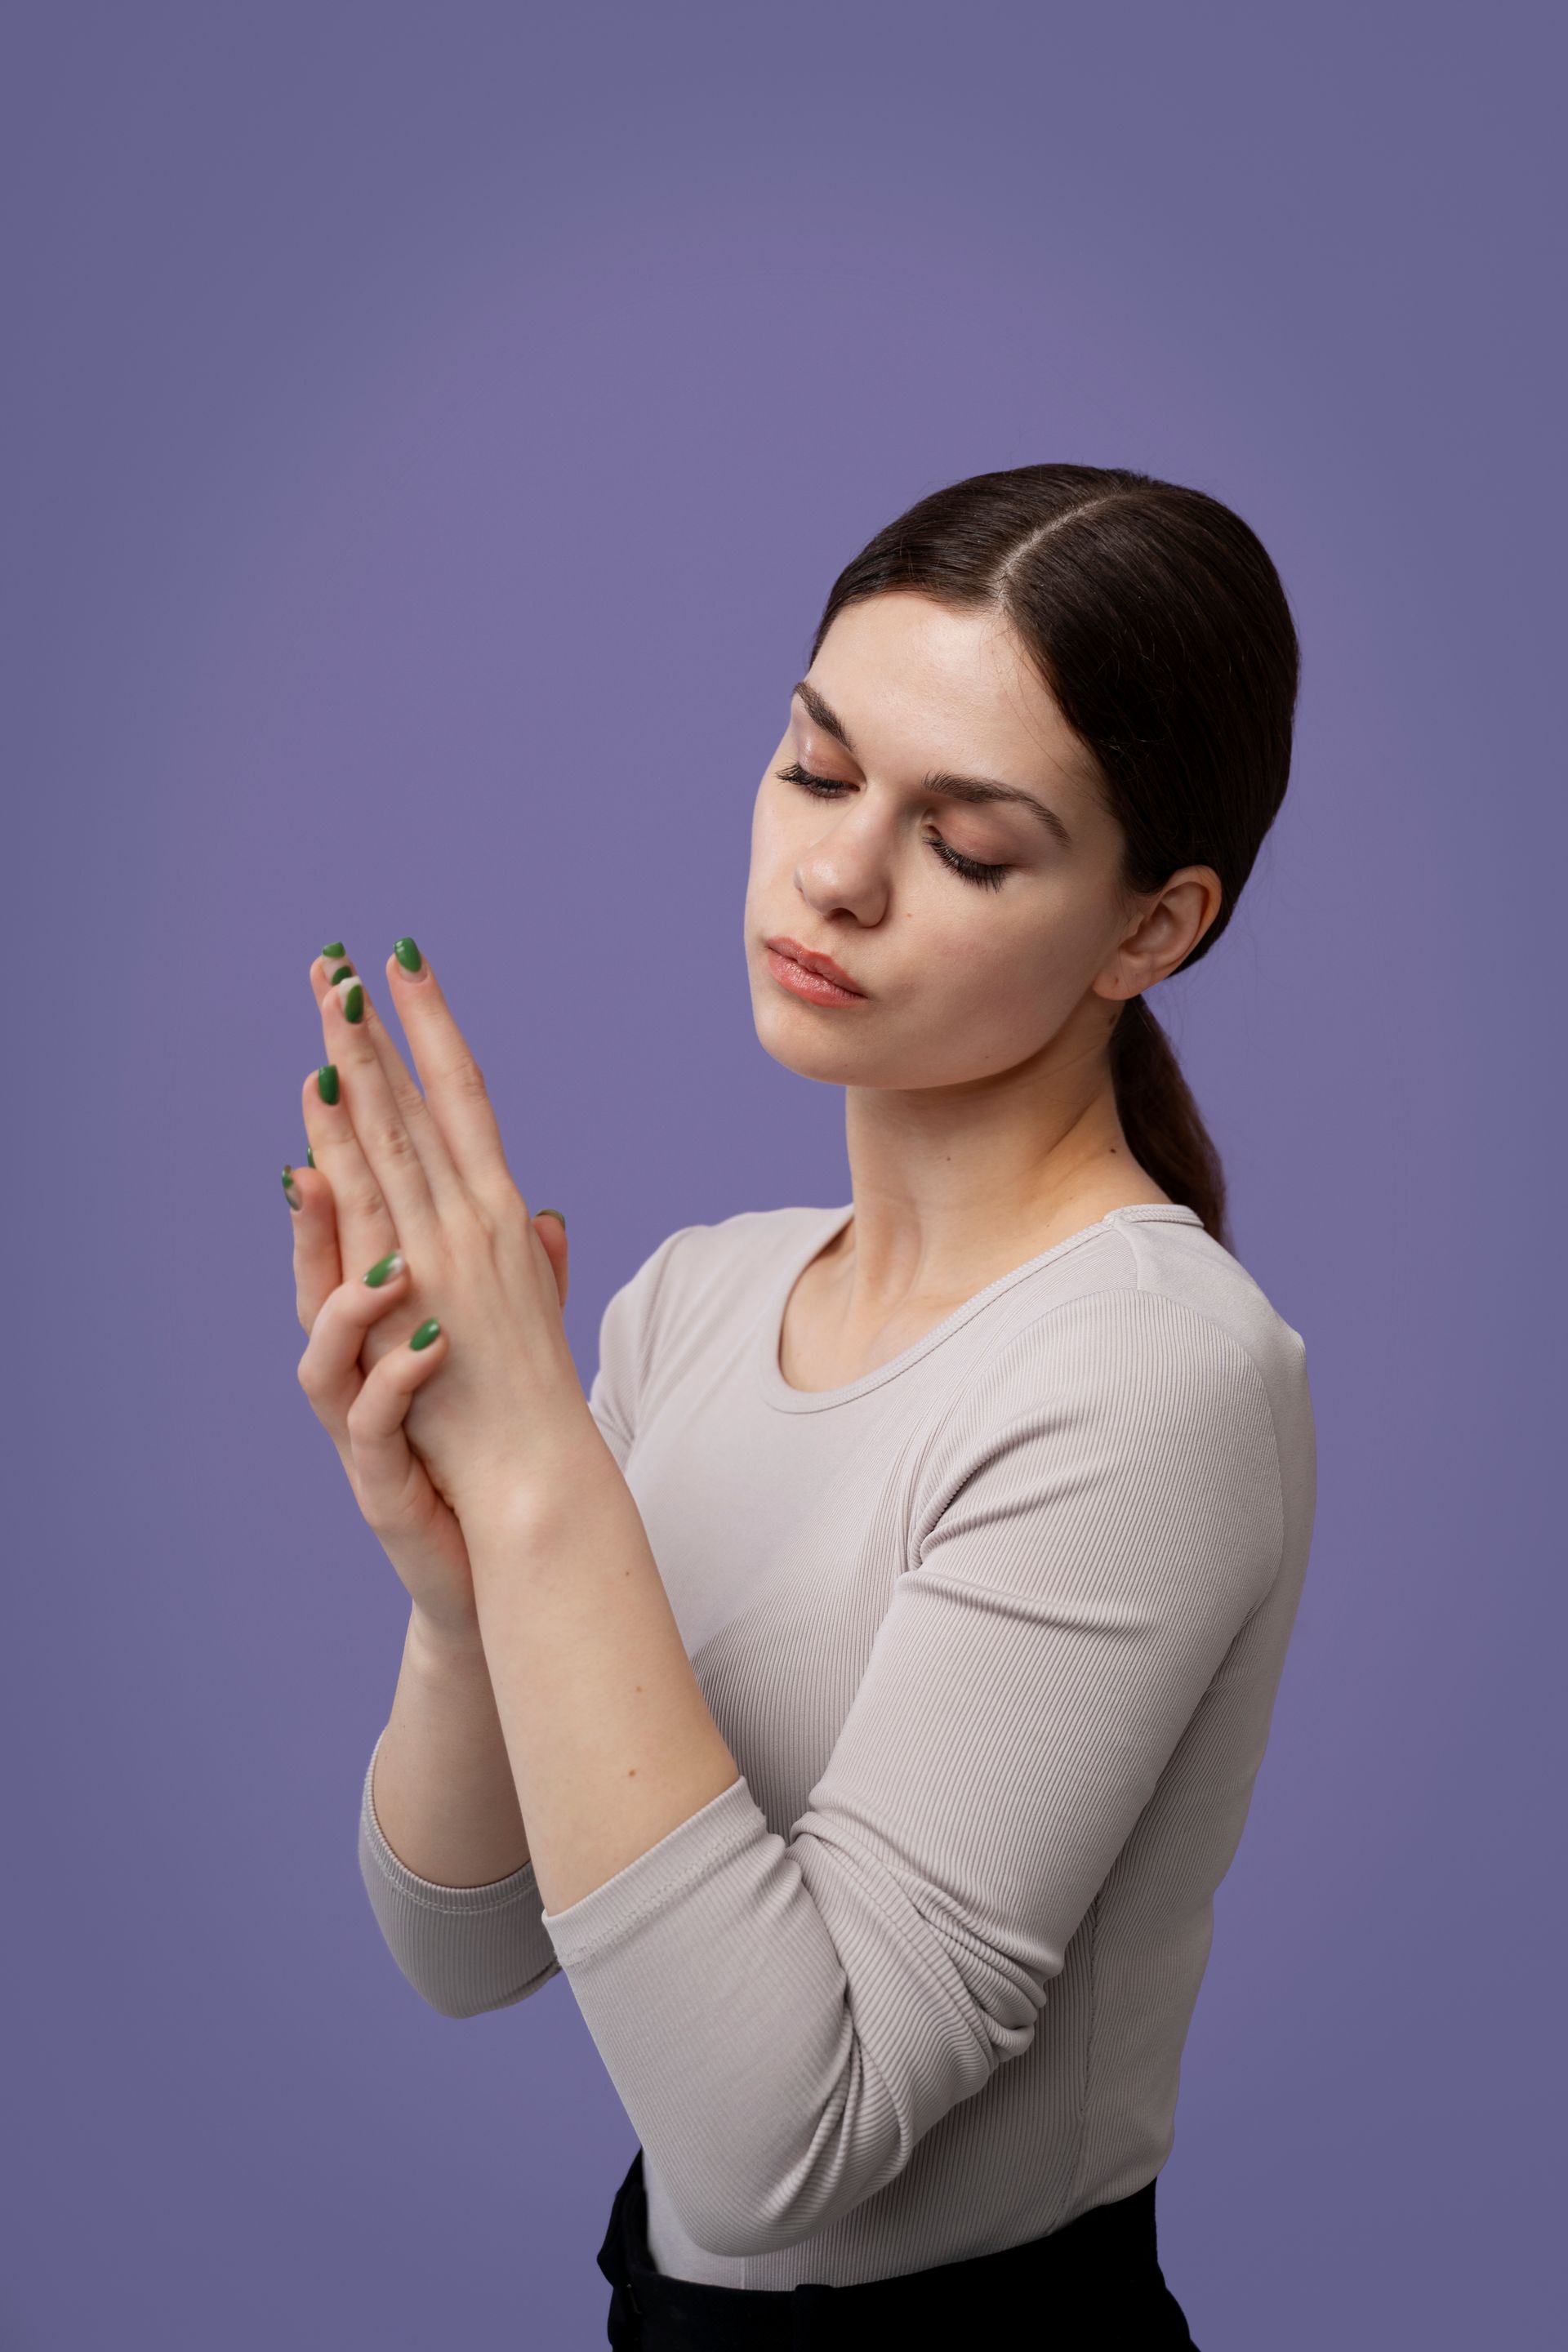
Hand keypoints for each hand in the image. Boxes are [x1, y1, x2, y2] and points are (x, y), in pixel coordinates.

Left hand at [299, 939, 589, 1532]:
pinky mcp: (419, 1288)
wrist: (537, 1469)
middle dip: (381, 1028)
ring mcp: (448, 1248)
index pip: (466, 1099)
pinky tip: (316, 1099)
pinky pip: (370, 1202)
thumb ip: (538, 1260)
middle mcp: (479, 1216)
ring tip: (329, 996)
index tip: (407, 969)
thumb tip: (545, 1215)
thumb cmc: (534, 1400)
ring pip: (393, 1134)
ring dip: (358, 1062)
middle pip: (420, 1101)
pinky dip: (342, 1144)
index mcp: (506, 1216)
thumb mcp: (539, 1313)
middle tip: (341, 960)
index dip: (435, 1030)